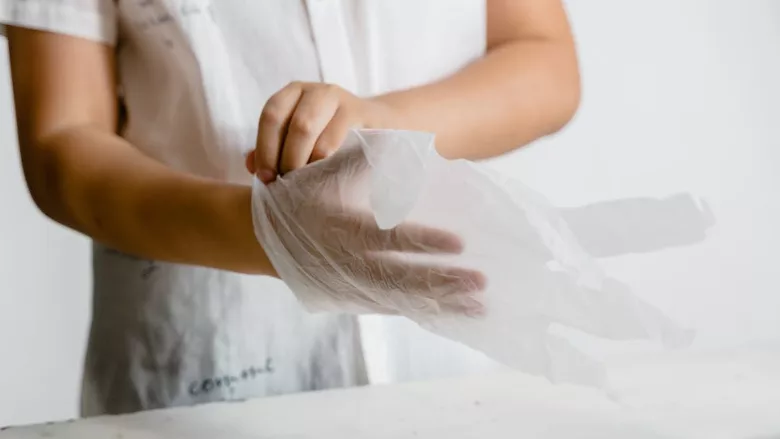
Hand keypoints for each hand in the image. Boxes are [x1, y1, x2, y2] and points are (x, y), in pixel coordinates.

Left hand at [245, 81, 395, 182]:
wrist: (379, 127)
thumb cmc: (333, 138)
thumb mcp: (301, 141)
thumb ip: (274, 150)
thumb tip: (251, 164)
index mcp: (292, 94)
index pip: (270, 116)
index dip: (265, 148)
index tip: (266, 178)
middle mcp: (314, 90)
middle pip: (288, 122)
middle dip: (283, 157)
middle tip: (285, 184)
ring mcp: (338, 98)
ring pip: (307, 127)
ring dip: (302, 161)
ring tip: (304, 182)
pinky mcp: (359, 112)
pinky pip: (334, 137)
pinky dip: (324, 160)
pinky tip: (325, 174)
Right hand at [252, 143, 485, 315]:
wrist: (259, 240)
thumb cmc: (296, 198)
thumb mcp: (319, 176)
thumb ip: (356, 161)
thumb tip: (397, 144)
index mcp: (341, 231)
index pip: (389, 240)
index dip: (424, 242)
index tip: (460, 243)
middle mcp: (347, 265)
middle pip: (403, 280)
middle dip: (444, 283)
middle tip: (483, 283)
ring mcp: (350, 288)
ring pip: (402, 301)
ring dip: (441, 303)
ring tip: (480, 305)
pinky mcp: (353, 300)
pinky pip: (394, 309)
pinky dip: (424, 312)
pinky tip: (453, 313)